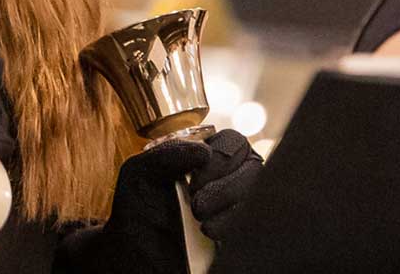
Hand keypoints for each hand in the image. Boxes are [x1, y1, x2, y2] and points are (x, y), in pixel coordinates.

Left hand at [58, 129, 264, 273]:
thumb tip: (204, 151)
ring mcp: (240, 205)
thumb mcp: (139, 175)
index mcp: (208, 157)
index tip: (195, 179)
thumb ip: (166, 153)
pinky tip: (212, 234)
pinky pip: (259, 222)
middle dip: (226, 185)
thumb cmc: (140, 212)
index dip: (220, 157)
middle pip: (254, 166)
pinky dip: (237, 225)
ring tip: (201, 221)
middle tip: (197, 205)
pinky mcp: (244, 231)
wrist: (139, 257)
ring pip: (260, 194)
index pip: (234, 142)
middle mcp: (230, 177)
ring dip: (231, 205)